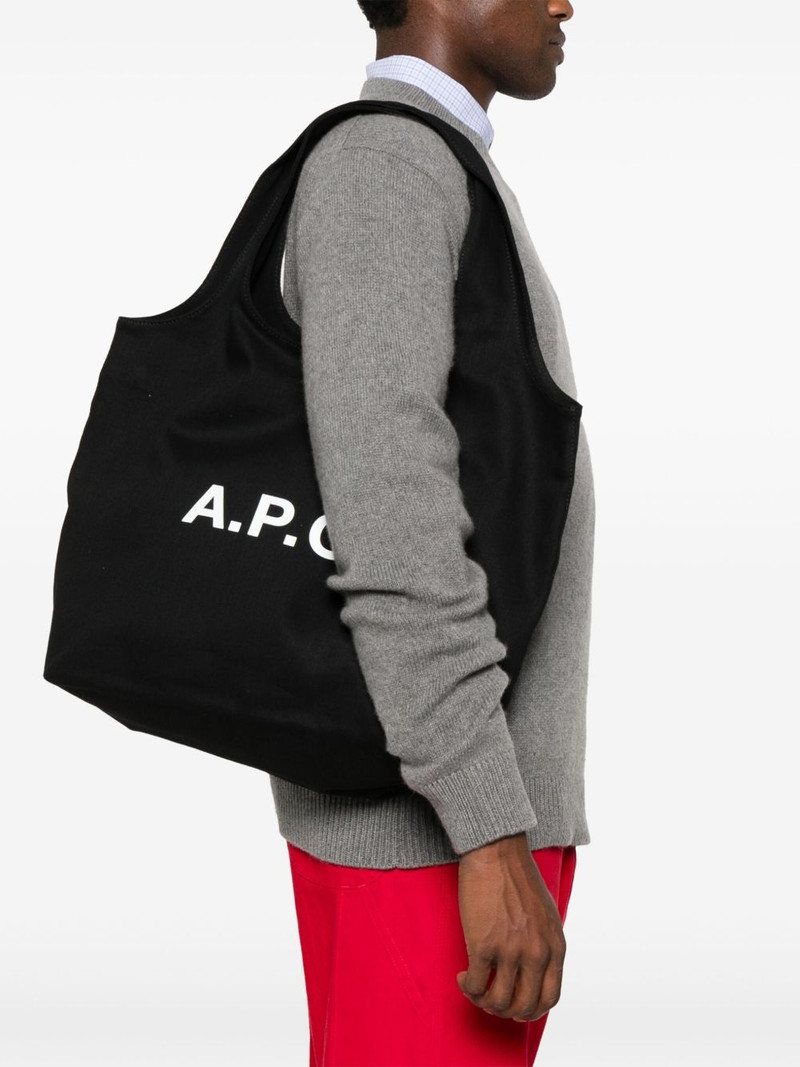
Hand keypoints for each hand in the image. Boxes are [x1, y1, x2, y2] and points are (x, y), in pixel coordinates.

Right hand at [455, 831, 565, 1022]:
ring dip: (483, 1002)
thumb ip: (545, 943)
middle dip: (505, 1010)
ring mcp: (511, 951)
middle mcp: (537, 954)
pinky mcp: (484, 946)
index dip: (531, 1009)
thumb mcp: (546, 913)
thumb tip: (533, 969)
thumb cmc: (517, 876)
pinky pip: (476, 985)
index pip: (550, 998)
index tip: (515, 1005)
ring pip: (498, 1002)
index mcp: (555, 946)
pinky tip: (463, 975)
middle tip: (490, 999)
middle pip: (524, 1006)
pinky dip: (468, 987)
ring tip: (474, 987)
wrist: (497, 852)